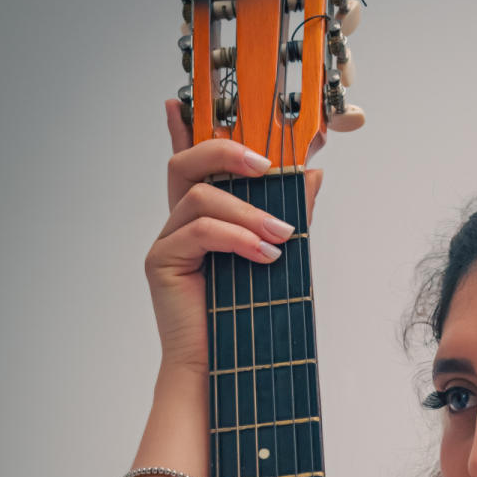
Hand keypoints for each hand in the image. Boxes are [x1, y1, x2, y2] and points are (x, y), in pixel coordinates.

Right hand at [144, 100, 323, 371]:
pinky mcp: (162, 263)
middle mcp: (179, 225)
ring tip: (283, 236)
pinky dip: (237, 237)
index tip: (187, 100)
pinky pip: (198, 230)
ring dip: (248, 210)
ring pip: (199, 195)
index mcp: (203, 220)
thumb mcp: (280, 258)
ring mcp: (167, 242)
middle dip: (227, 151)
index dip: (189, 127)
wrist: (228, 376)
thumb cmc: (252, 323)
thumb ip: (290, 215)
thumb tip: (314, 173)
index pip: (193, 163)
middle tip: (269, 165)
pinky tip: (265, 255)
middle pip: (186, 163)